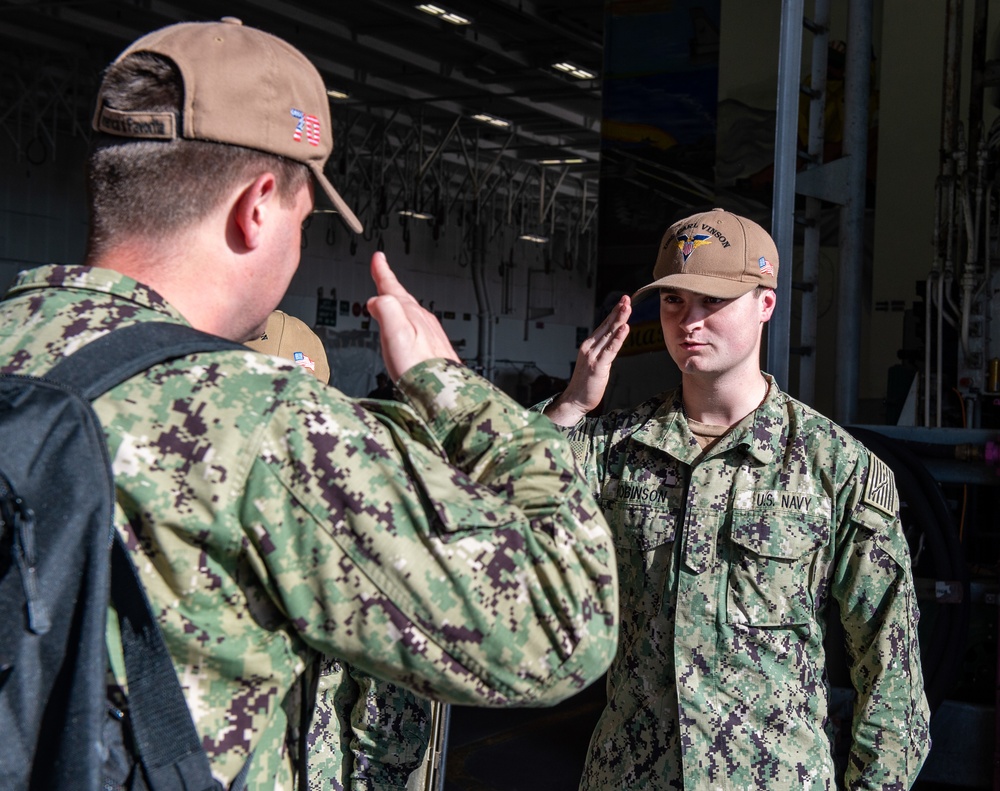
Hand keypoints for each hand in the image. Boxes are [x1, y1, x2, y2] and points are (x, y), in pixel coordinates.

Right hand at [366, 252, 459, 380]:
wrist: (443, 392)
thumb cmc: (419, 369)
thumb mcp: (396, 334)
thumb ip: (386, 311)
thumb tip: (377, 299)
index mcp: (410, 315)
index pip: (393, 288)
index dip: (383, 273)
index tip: (379, 258)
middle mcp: (423, 321)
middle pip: (402, 297)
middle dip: (390, 285)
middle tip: (382, 271)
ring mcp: (430, 334)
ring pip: (410, 311)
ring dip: (398, 302)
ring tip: (391, 297)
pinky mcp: (433, 349)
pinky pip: (416, 326)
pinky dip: (407, 320)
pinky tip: (407, 329)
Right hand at [545, 295, 630, 425]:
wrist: (575, 400)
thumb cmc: (586, 383)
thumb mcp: (596, 362)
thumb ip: (603, 351)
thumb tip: (614, 342)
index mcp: (589, 345)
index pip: (604, 325)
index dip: (614, 313)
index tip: (623, 301)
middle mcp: (589, 347)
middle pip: (606, 326)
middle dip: (617, 311)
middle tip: (627, 298)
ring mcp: (593, 356)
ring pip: (609, 334)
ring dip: (619, 319)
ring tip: (627, 307)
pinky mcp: (598, 366)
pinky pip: (610, 350)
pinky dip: (618, 338)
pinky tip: (625, 328)